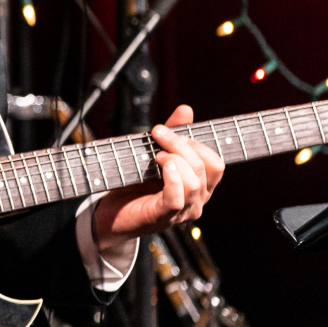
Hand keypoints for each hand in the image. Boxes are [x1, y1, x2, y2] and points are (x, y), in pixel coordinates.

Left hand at [92, 104, 224, 241]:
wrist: (112, 214)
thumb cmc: (136, 185)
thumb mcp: (155, 154)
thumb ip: (173, 134)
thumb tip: (186, 109)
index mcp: (200, 186)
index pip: (216, 163)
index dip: (197, 143)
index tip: (172, 132)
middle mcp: (197, 200)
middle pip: (204, 167)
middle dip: (181, 144)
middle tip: (158, 134)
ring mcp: (183, 211)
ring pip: (194, 182)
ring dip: (174, 159)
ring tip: (156, 155)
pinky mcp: (163, 217)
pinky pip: (177, 199)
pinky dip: (172, 179)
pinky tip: (163, 166)